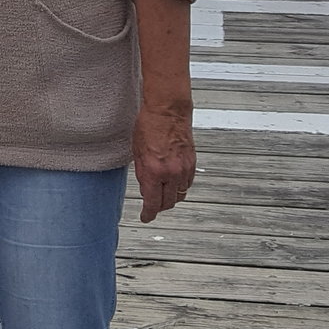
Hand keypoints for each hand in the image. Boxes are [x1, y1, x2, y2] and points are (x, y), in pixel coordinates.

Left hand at [133, 105, 195, 222]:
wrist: (168, 110)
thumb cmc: (148, 126)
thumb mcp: (137, 152)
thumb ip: (142, 173)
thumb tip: (146, 189)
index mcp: (153, 171)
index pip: (152, 203)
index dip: (148, 214)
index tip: (145, 217)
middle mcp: (170, 173)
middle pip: (168, 203)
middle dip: (159, 207)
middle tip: (152, 207)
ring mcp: (183, 169)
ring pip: (179, 195)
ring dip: (170, 198)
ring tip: (162, 195)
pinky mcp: (192, 163)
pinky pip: (187, 184)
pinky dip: (180, 187)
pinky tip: (173, 183)